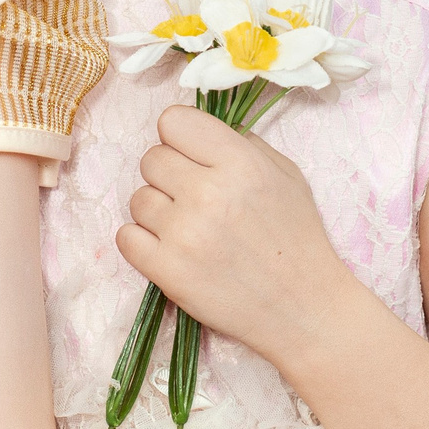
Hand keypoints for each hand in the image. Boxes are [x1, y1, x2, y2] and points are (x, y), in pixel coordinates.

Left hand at [117, 104, 363, 357]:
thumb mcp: (286, 175)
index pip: (173, 121)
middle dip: (169, 174)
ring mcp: (183, 233)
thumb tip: (201, 133)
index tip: (191, 155)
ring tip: (189, 228)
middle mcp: (207, 193)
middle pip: (151, 158)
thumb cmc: (297, 239)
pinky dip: (142, 242)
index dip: (180, 137)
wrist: (303, 308)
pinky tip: (170, 248)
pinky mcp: (167, 271)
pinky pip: (125, 237)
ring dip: (158, 210)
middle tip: (194, 198)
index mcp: (239, 163)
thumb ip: (243, 144)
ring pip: (138, 198)